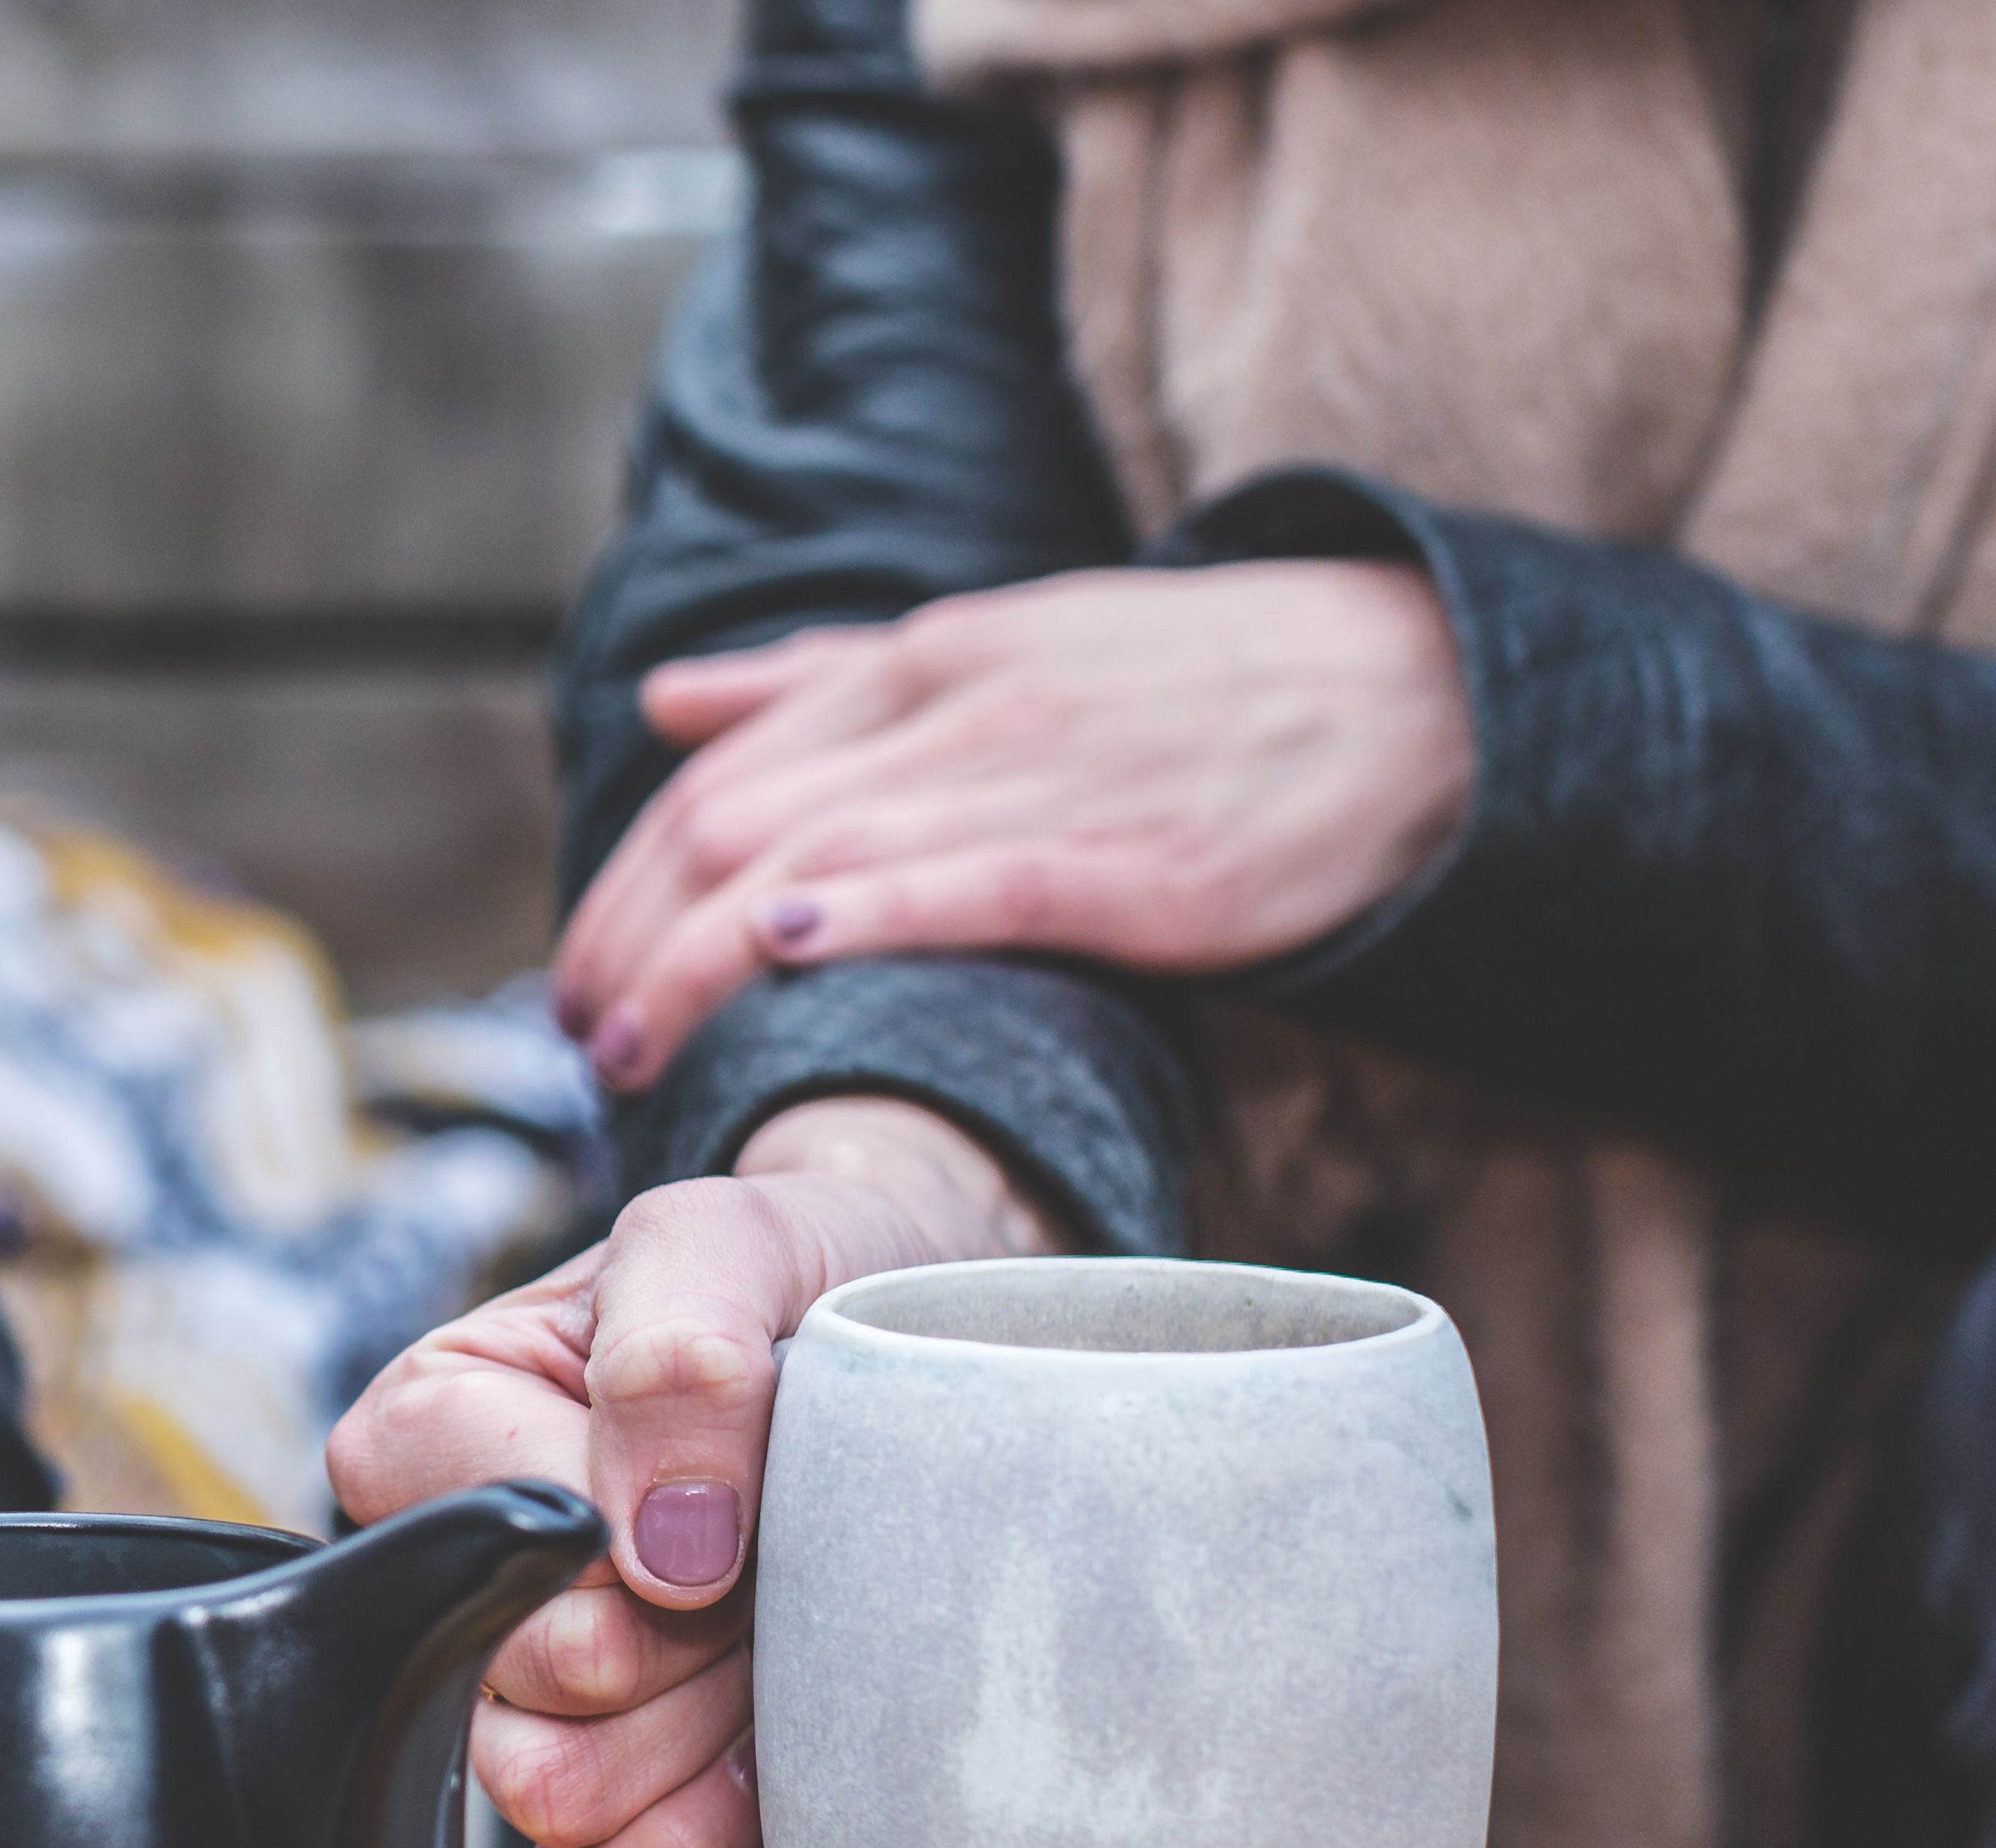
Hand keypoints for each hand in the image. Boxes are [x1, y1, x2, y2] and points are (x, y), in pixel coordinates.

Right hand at [325, 1098, 1057, 1847]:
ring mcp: (525, 1697)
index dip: (644, 1551)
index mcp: (430, 1428)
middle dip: (692, 1646)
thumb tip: (663, 1546)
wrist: (910, 1347)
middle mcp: (450, 1574)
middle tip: (772, 1568)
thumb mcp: (732, 1239)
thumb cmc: (795, 1276)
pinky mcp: (605, 1797)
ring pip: (562, 1798)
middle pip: (541, 1693)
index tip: (732, 1501)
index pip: (507, 1556)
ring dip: (700, 1740)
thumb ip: (676, 1351)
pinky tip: (761, 1781)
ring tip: (774, 1649)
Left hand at [555, 561, 1474, 1087]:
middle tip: (579, 1041)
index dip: (622, 885)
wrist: (1417, 691)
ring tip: (633, 1055)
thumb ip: (821, 678)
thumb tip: (666, 702)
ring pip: (810, 857)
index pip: (712, 776)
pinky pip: (965, 882)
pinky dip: (858, 911)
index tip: (578, 980)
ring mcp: (1042, 777)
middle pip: (727, 822)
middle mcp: (958, 706)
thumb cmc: (1192, 684)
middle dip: (628, 940)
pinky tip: (777, 952)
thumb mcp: (995, 645)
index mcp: (920, 660)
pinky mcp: (1131, 858)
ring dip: (694, 962)